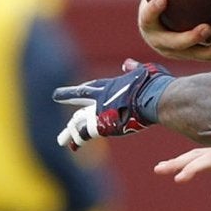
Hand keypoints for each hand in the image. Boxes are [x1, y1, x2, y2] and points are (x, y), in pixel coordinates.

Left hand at [54, 61, 174, 150]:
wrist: (153, 98)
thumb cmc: (154, 84)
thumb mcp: (143, 71)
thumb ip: (133, 68)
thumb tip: (126, 63)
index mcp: (110, 86)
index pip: (90, 87)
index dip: (80, 89)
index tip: (71, 89)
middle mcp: (101, 98)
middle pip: (80, 98)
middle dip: (67, 96)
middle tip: (56, 96)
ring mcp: (100, 112)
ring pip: (78, 122)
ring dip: (69, 131)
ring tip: (60, 140)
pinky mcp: (102, 125)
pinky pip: (84, 134)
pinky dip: (78, 140)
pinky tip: (72, 147)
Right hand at [138, 0, 210, 59]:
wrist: (160, 30)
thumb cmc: (161, 1)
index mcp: (149, 23)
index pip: (147, 19)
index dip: (152, 11)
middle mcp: (160, 42)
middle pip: (172, 44)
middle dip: (189, 38)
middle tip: (205, 29)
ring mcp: (176, 53)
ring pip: (192, 55)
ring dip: (208, 49)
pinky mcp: (191, 57)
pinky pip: (205, 56)